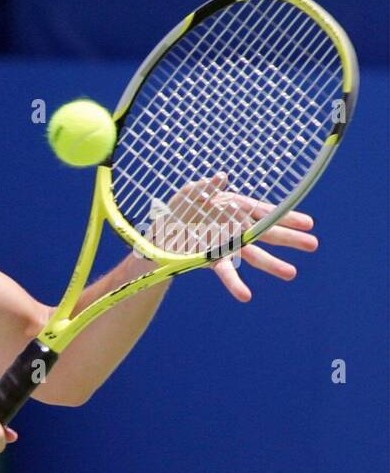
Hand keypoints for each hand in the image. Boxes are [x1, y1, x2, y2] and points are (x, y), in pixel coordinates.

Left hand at [153, 173, 318, 302]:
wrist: (159, 231)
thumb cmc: (179, 208)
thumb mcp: (190, 193)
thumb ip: (206, 187)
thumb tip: (222, 176)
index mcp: (234, 209)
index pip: (265, 212)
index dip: (286, 217)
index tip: (309, 223)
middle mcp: (235, 228)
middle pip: (266, 234)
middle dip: (289, 239)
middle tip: (313, 245)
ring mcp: (225, 245)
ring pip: (253, 256)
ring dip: (272, 265)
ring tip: (291, 273)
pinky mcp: (211, 260)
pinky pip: (226, 273)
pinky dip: (235, 284)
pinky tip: (246, 296)